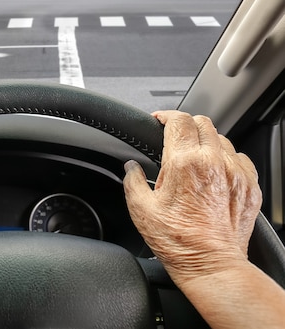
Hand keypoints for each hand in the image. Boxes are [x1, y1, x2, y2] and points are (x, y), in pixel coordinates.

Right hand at [123, 110, 261, 281]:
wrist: (211, 265)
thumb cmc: (177, 241)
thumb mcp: (140, 208)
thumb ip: (132, 180)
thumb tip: (131, 167)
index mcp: (185, 163)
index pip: (178, 120)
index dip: (165, 116)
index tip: (159, 120)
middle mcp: (213, 162)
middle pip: (202, 122)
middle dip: (184, 125)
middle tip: (173, 137)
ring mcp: (235, 173)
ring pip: (222, 138)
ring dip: (205, 141)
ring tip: (193, 157)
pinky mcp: (249, 186)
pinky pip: (239, 158)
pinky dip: (225, 158)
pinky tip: (213, 172)